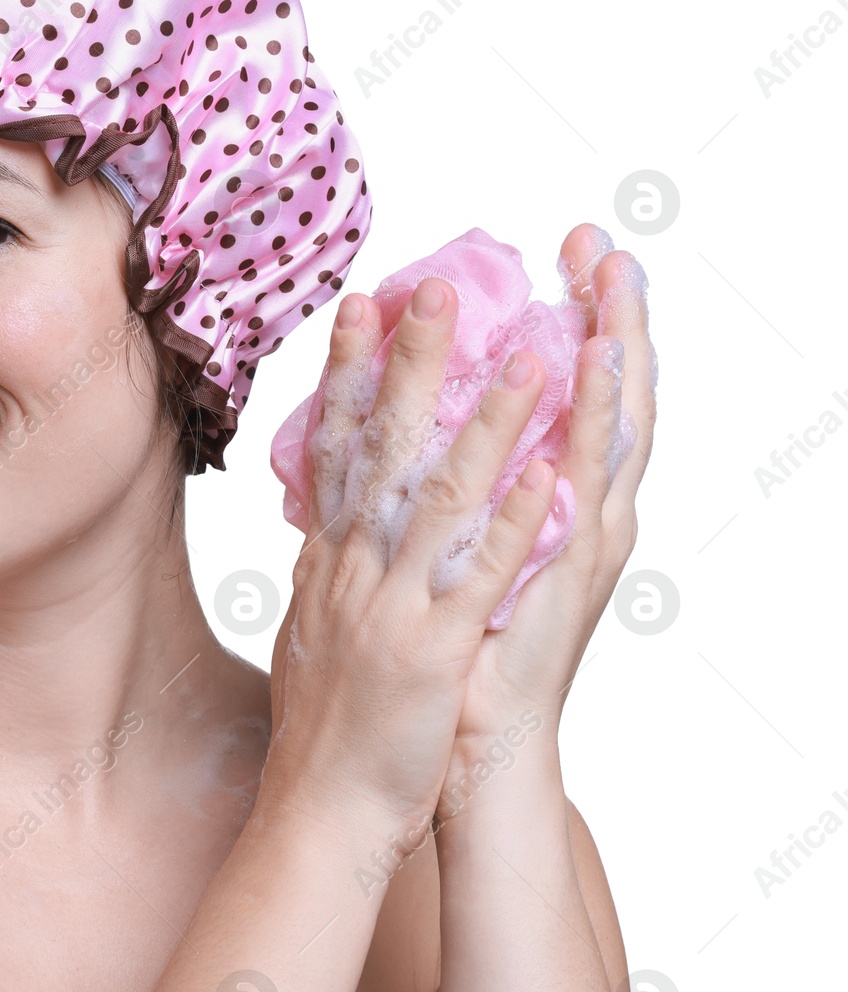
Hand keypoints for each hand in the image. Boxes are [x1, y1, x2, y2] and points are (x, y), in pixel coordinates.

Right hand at [263, 270, 566, 836]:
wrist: (317, 809)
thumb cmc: (320, 728)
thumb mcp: (309, 630)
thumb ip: (325, 569)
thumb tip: (327, 523)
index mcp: (327, 562)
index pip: (334, 448)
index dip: (347, 374)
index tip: (363, 306)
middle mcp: (353, 569)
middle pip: (381, 449)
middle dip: (408, 365)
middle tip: (431, 289)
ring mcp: (390, 606)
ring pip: (438, 497)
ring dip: (481, 422)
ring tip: (521, 356)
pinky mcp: (430, 652)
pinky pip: (477, 577)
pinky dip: (511, 522)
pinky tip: (544, 475)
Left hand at [442, 225, 655, 802]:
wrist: (453, 754)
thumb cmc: (428, 663)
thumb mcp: (412, 560)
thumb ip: (414, 500)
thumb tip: (380, 441)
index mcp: (526, 507)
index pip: (553, 398)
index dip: (558, 326)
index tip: (561, 254)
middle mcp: (563, 516)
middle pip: (593, 398)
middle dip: (598, 315)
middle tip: (597, 237)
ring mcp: (574, 545)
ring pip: (600, 430)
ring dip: (606, 353)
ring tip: (611, 281)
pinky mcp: (567, 577)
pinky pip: (577, 489)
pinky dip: (585, 424)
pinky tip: (590, 370)